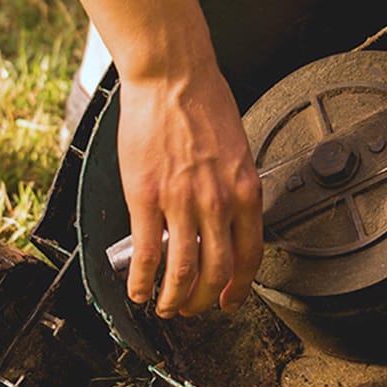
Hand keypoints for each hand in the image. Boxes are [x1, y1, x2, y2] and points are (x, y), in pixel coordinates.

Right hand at [116, 59, 262, 317]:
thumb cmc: (204, 102)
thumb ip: (232, 189)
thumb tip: (223, 221)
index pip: (250, 256)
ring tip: (163, 308)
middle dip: (202, 301)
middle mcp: (218, 202)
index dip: (238, 288)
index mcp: (245, 190)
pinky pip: (145, 253)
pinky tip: (137, 290)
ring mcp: (181, 202)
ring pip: (181, 272)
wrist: (173, 77)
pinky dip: (141, 281)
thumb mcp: (236, 151)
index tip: (227, 300)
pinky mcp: (146, 197)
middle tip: (190, 309)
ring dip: (172, 299)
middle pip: (215, 272)